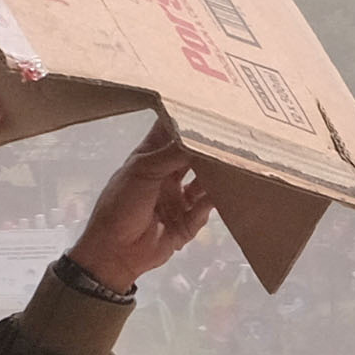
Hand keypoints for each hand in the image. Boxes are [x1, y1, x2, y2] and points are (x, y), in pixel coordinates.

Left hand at [67, 115, 220, 289]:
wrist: (115, 251)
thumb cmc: (121, 204)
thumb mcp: (143, 170)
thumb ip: (173, 153)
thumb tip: (202, 134)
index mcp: (151, 157)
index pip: (171, 131)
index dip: (186, 117)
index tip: (208, 103)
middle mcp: (168, 174)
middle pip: (194, 155)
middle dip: (210, 146)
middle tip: (234, 131)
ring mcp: (180, 197)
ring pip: (206, 180)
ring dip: (218, 172)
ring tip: (239, 159)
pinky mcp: (190, 220)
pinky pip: (209, 205)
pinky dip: (219, 197)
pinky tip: (233, 186)